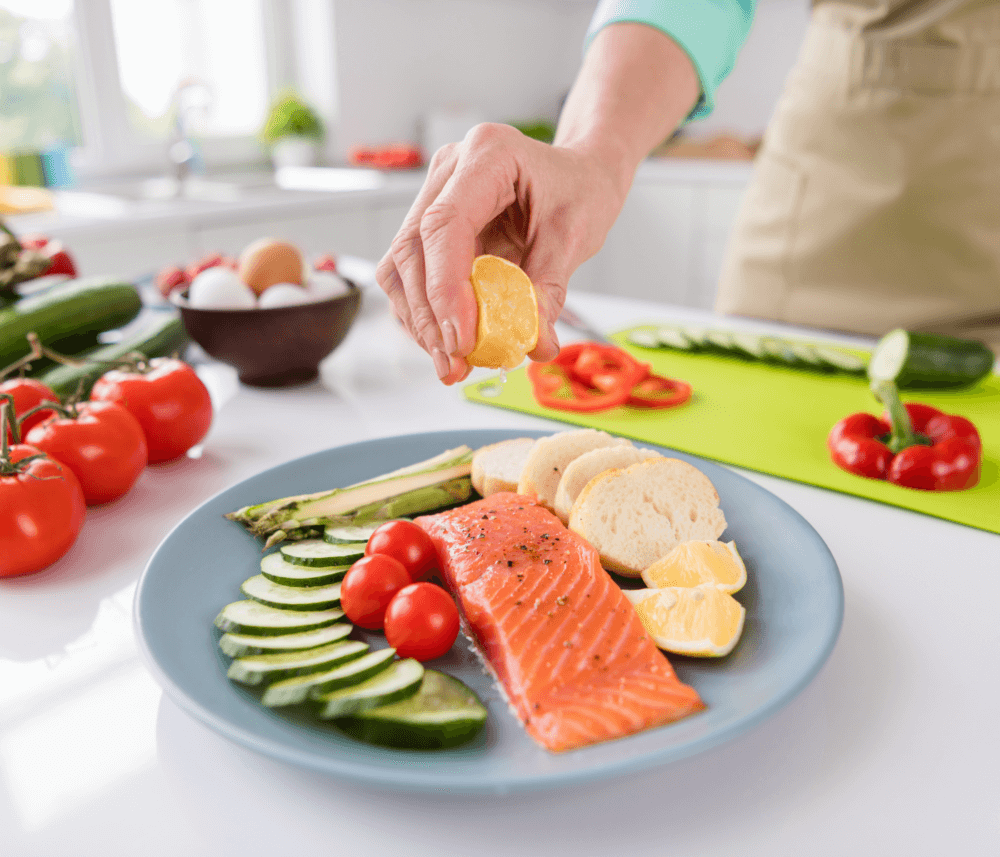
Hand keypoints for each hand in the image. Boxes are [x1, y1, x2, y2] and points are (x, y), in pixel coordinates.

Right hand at [376, 123, 627, 383]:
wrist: (579, 176)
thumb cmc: (580, 191)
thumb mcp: (575, 238)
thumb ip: (549, 291)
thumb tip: (535, 344)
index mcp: (488, 154)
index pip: (445, 224)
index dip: (446, 288)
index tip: (460, 339)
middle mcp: (450, 169)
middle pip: (412, 248)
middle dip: (429, 316)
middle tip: (455, 363)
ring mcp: (433, 195)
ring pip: (401, 265)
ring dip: (421, 321)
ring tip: (452, 363)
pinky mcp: (430, 225)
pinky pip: (411, 275)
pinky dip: (426, 314)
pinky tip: (448, 343)